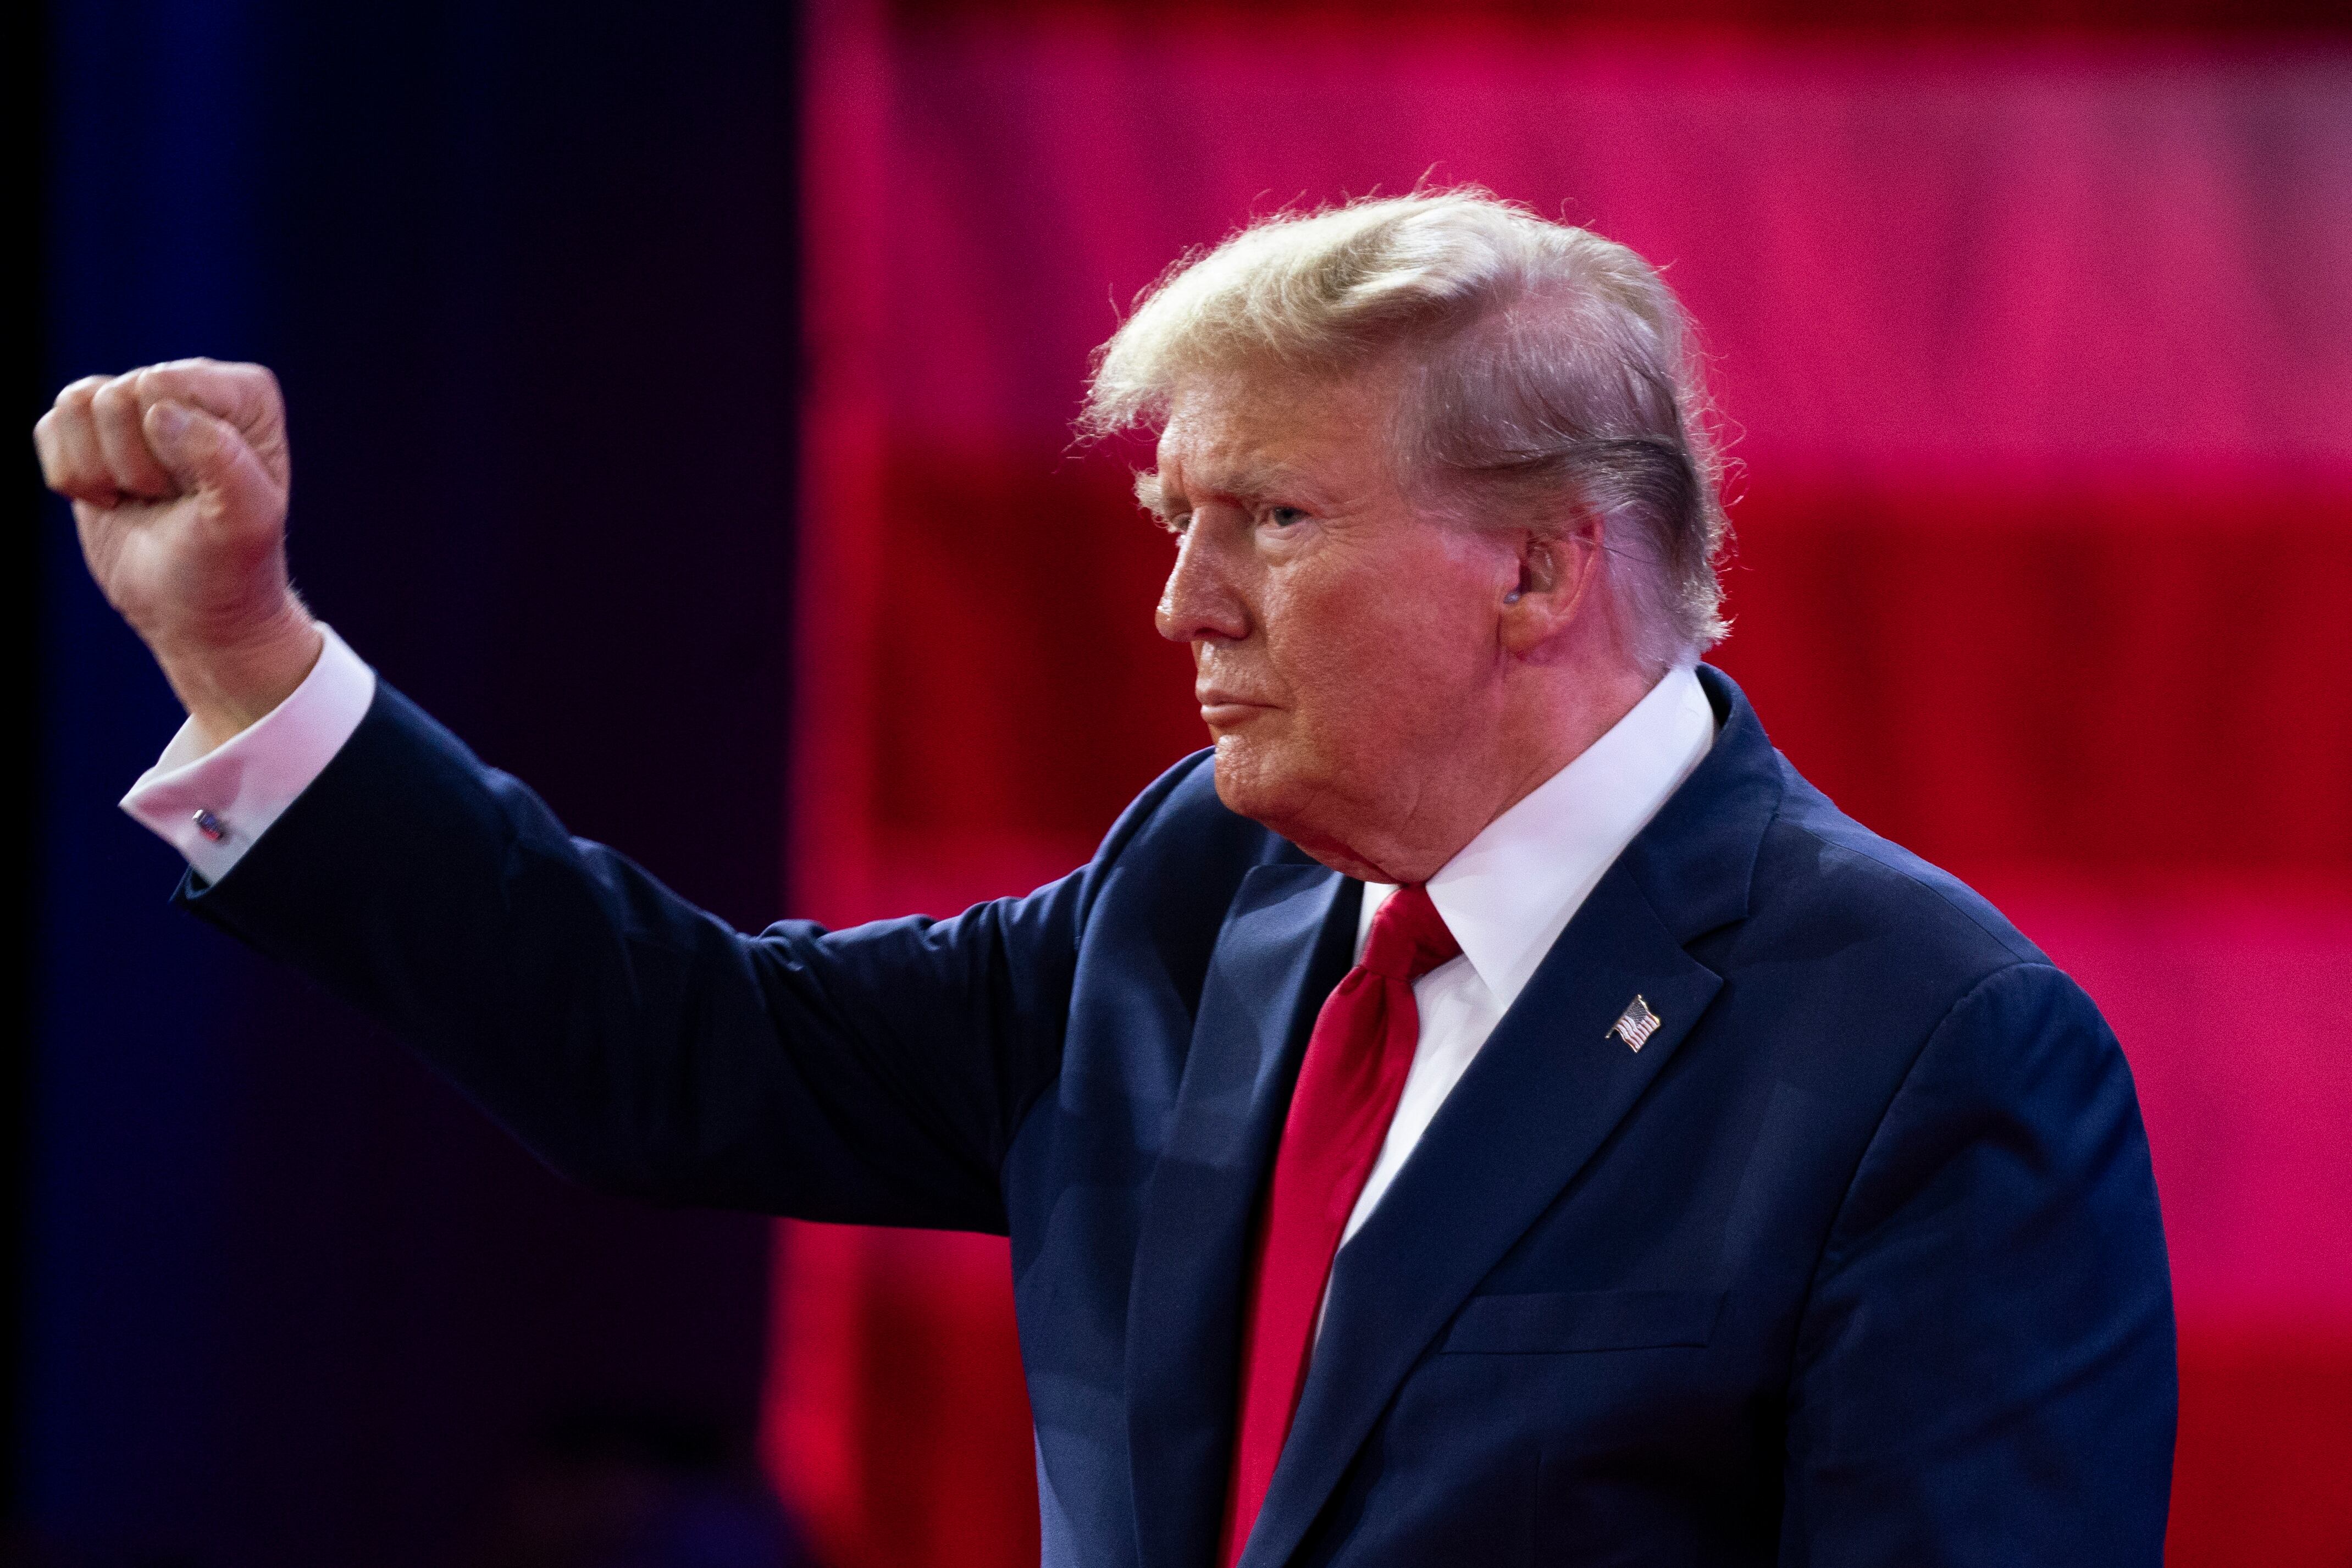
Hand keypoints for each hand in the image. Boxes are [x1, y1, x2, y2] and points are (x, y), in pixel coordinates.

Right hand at [34, 359, 321, 748]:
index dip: (168, 449)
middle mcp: (191, 387)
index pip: (163, 385)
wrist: (194, 613)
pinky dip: (72, 476)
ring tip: (145, 499)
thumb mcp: (245, 521)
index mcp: (244, 395)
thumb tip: (158, 410)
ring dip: (101, 470)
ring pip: (75, 405)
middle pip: (116, 395)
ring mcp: (139, 406)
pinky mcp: (93, 432)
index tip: (198, 492)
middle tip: (170, 501)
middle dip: (133, 463)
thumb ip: (220, 459)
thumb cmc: (229, 568)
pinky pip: (49, 427)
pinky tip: (112, 500)